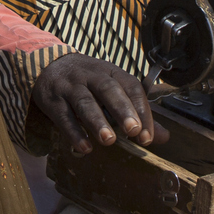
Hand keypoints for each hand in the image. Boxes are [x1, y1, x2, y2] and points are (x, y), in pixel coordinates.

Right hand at [32, 54, 168, 156]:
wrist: (48, 66)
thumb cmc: (89, 82)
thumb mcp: (113, 90)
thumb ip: (137, 113)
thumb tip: (164, 137)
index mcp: (111, 71)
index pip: (131, 86)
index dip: (140, 109)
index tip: (146, 135)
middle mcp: (91, 76)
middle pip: (108, 89)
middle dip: (122, 110)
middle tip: (133, 130)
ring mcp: (70, 86)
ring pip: (84, 101)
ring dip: (97, 121)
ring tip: (108, 141)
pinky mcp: (52, 100)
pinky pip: (63, 115)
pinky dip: (73, 132)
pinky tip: (83, 147)